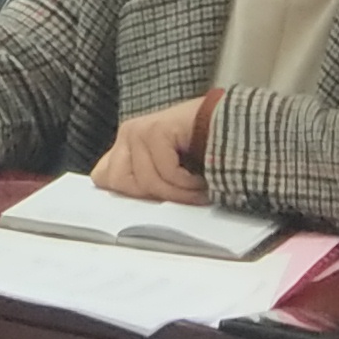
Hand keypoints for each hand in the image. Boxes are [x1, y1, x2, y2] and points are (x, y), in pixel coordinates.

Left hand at [90, 96, 213, 203]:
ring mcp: (140, 129)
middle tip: (184, 196)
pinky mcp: (158, 129)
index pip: (102, 178)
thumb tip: (128, 209)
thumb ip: (146, 186)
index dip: (128, 196)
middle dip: (157, 197)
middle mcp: (128, 134)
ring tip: (198, 188)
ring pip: (147, 181)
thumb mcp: (168, 178)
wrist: (236, 129)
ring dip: (180, 193)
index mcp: (125, 146)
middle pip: (121, 184)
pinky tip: (202, 178)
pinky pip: (166, 172)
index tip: (158, 204)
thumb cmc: (203, 157)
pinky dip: (189, 183)